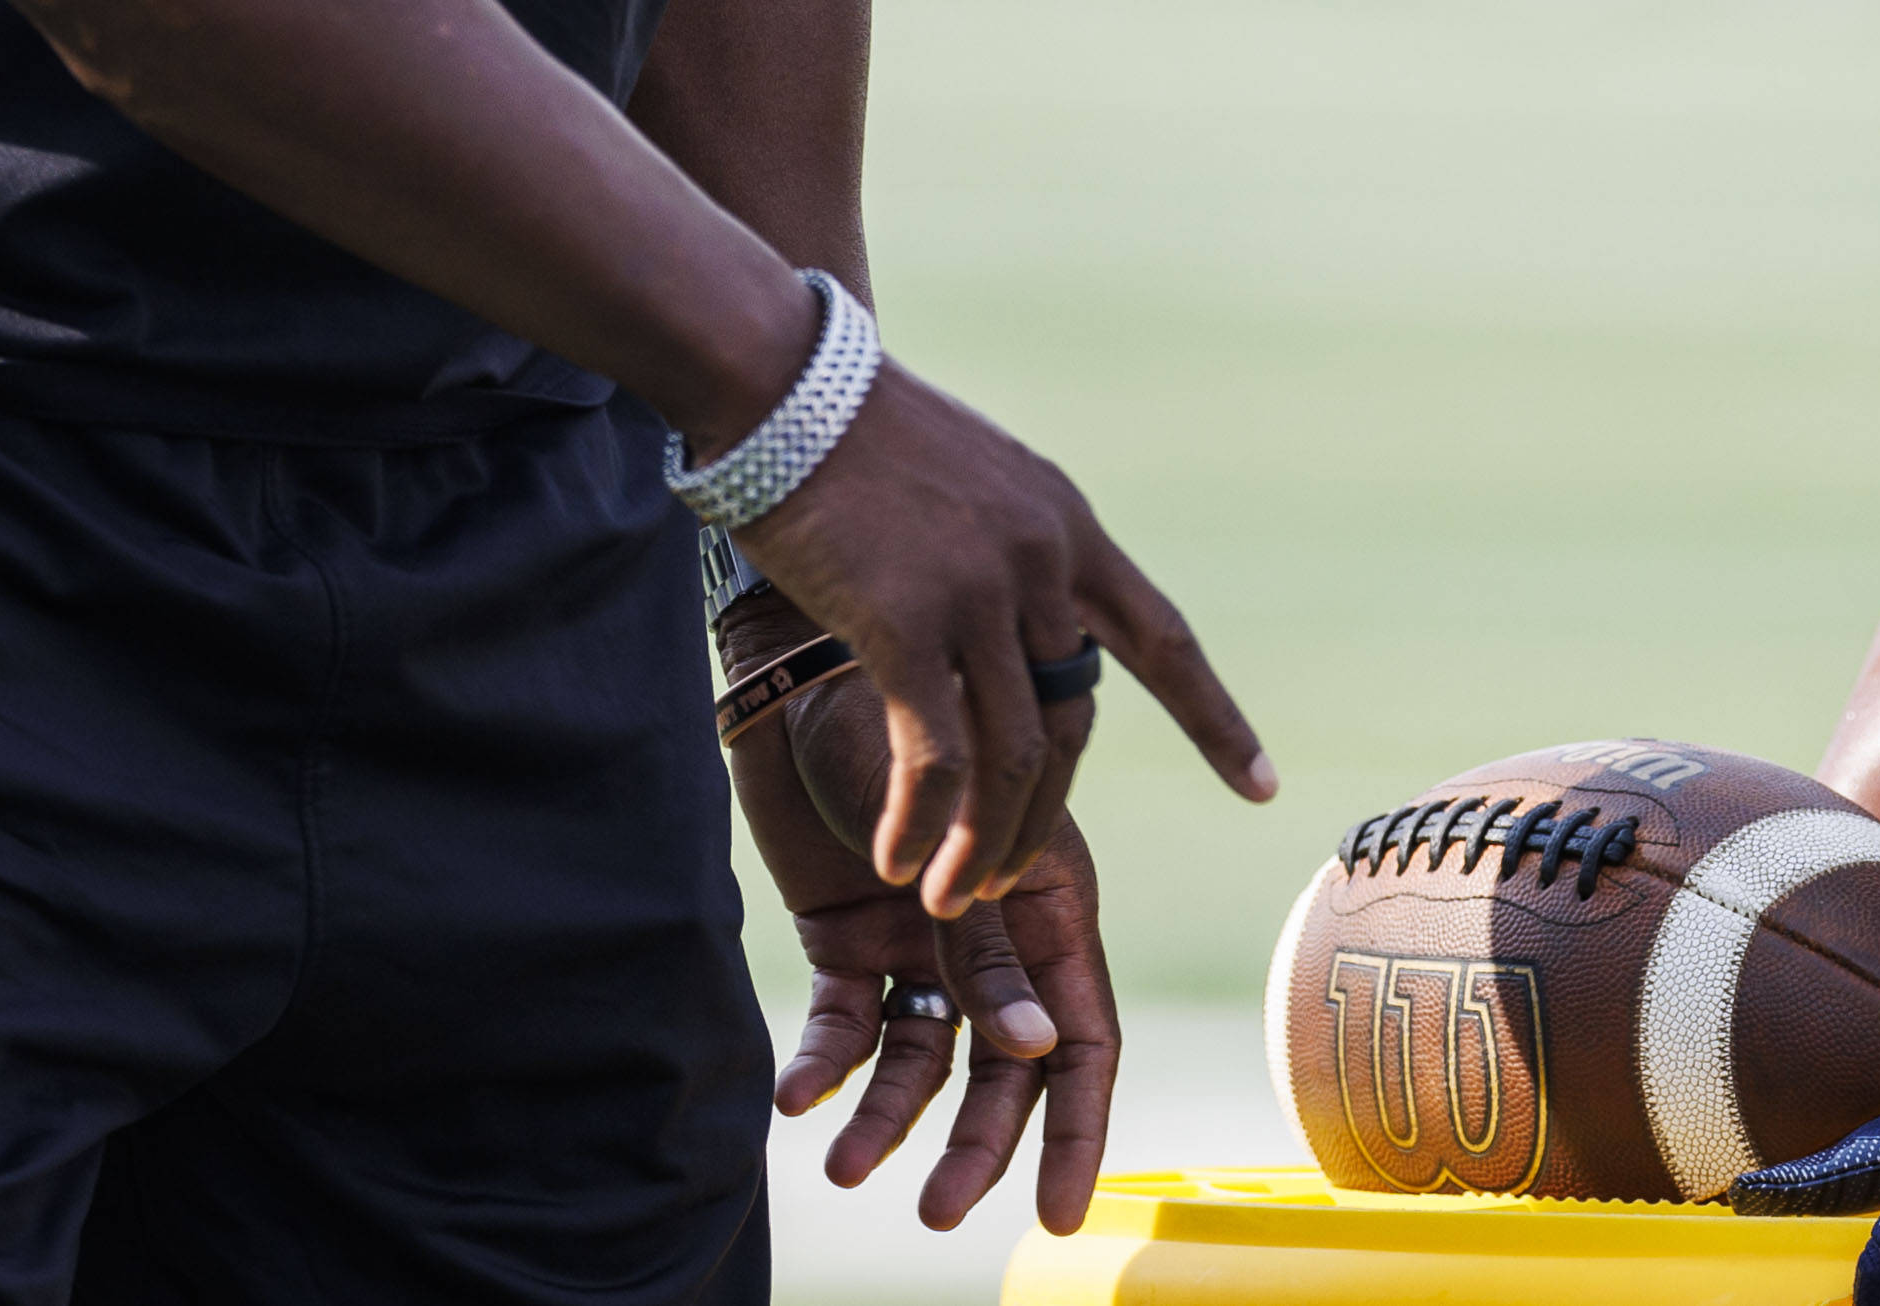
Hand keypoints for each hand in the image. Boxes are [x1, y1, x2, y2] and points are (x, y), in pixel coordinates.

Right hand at [736, 354, 1268, 913]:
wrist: (780, 381)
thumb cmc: (852, 433)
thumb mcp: (964, 484)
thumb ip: (1000, 558)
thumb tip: (1001, 641)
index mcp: (1066, 523)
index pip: (1162, 637)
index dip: (1213, 719)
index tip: (1263, 788)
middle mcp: (1043, 557)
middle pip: (1075, 722)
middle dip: (1043, 819)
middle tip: (1006, 882)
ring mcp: (981, 589)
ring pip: (1014, 756)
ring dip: (986, 843)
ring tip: (950, 899)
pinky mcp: (907, 621)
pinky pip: (936, 757)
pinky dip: (923, 823)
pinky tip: (896, 859)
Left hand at [736, 660, 1137, 1234]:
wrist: (803, 665)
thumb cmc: (911, 720)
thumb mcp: (967, 841)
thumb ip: (995, 946)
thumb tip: (1035, 1053)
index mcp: (1051, 904)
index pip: (1080, 1039)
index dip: (1075, 1129)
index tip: (1060, 1213)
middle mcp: (993, 932)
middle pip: (1001, 1069)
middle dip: (975, 1144)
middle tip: (938, 1213)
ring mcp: (919, 938)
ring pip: (921, 1058)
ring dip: (889, 1119)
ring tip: (844, 1166)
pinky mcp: (846, 936)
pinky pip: (844, 1020)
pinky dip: (824, 1060)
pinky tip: (798, 1095)